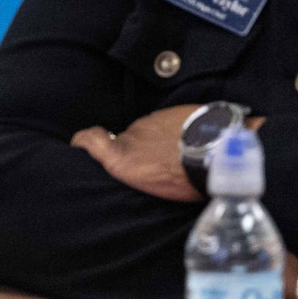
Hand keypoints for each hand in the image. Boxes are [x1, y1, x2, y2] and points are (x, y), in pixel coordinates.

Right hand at [70, 105, 203, 201]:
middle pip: (124, 139)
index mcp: (122, 159)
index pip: (89, 140)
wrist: (217, 153)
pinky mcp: (169, 112)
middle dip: (135, 149)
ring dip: (155, 140)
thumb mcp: (155, 186)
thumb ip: (141, 173)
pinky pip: (163, 122)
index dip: (83, 141)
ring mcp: (150, 121)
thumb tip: (144, 173)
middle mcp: (131, 136)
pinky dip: (170, 130)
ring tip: (175, 155)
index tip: (81, 143)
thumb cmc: (186, 180)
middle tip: (153, 164)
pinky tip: (186, 141)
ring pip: (146, 131)